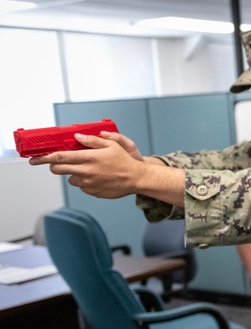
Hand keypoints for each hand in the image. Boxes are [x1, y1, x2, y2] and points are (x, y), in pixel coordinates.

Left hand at [29, 133, 147, 198]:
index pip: (60, 157)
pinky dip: (85, 181)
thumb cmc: (125, 161)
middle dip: (54, 166)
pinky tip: (97, 177)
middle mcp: (86, 171)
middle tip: (57, 163)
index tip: (35, 159)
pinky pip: (81, 186)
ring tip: (89, 169)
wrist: (137, 179)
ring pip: (70, 178)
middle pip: (59, 170)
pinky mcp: (92, 192)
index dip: (44, 158)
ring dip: (74, 173)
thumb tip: (77, 137)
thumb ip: (92, 141)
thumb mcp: (112, 145)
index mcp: (89, 158)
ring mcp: (88, 183)